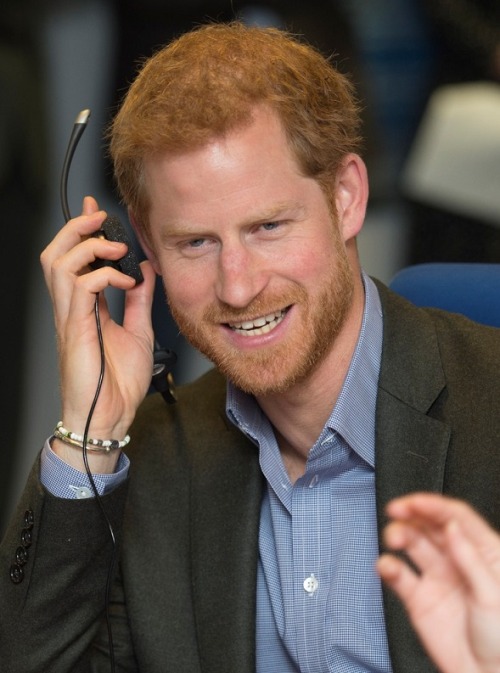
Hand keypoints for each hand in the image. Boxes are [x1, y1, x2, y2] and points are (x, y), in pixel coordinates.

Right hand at [41, 196, 155, 471]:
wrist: (111, 416)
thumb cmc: (118, 382)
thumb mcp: (139, 330)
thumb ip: (139, 300)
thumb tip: (145, 271)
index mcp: (84, 308)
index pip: (76, 260)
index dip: (83, 232)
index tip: (97, 211)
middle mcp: (72, 309)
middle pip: (56, 255)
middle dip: (76, 230)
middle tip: (100, 219)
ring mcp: (70, 318)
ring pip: (59, 265)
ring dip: (89, 247)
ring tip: (115, 248)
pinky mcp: (75, 330)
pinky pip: (80, 289)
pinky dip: (103, 275)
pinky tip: (124, 280)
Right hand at [377, 493, 499, 672]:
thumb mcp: (494, 596)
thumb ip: (470, 559)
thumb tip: (451, 528)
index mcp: (484, 553)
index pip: (456, 517)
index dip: (433, 505)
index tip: (413, 501)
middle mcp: (458, 561)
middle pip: (431, 525)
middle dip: (411, 514)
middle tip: (395, 510)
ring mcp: (438, 578)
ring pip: (413, 544)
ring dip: (399, 535)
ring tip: (392, 538)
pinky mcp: (419, 599)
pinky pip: (400, 576)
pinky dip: (388, 567)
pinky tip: (386, 566)